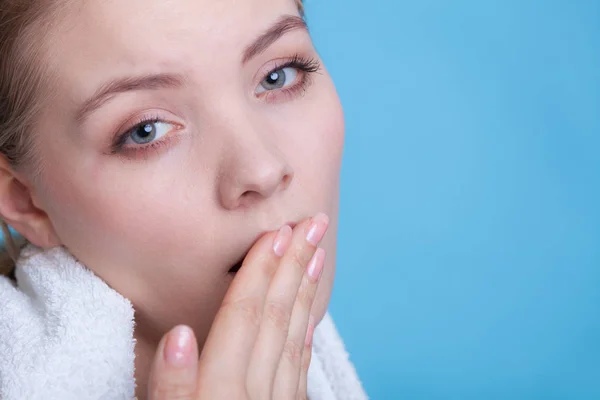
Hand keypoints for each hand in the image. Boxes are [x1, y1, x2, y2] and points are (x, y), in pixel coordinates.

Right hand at [147, 213, 328, 398]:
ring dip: (305, 292)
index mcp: (221, 390)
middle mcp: (255, 392)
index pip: (243, 315)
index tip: (278, 231)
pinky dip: (306, 337)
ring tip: (317, 255)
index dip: (260, 270)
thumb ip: (171, 386)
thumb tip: (178, 335)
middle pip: (276, 317)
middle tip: (314, 224)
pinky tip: (311, 318)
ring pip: (295, 338)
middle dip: (293, 265)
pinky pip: (302, 370)